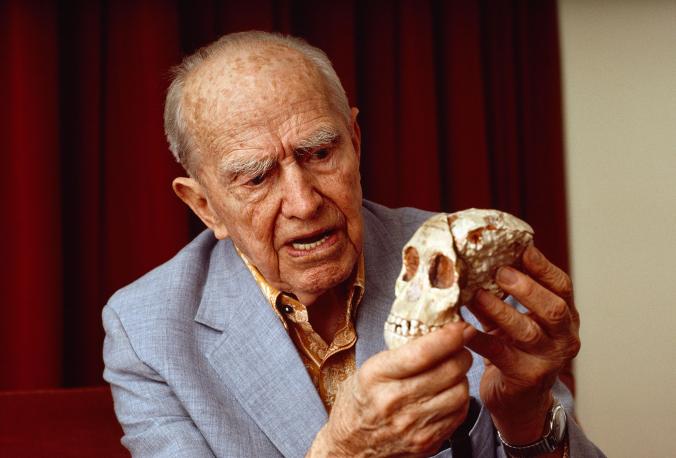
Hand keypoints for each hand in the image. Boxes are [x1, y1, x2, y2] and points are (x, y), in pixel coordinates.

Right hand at [307, 323, 471, 456]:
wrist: (349, 448)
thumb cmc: (358, 403)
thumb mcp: (368, 369)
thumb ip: (400, 353)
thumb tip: (437, 331)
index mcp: (375, 376)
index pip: (422, 353)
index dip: (448, 337)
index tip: (460, 327)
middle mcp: (393, 401)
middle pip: (448, 371)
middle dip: (461, 353)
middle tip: (459, 347)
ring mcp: (412, 426)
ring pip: (459, 393)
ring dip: (462, 377)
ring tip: (453, 371)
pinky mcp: (426, 442)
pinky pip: (458, 414)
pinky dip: (459, 399)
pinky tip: (449, 393)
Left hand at [463, 245, 580, 444]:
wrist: (518, 400)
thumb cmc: (514, 350)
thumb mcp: (513, 319)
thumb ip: (501, 295)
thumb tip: (475, 261)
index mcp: (565, 317)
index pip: (562, 287)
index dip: (543, 267)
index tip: (523, 249)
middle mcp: (563, 338)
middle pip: (553, 308)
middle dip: (526, 288)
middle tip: (500, 272)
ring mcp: (548, 360)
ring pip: (528, 331)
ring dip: (501, 310)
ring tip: (478, 295)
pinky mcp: (526, 378)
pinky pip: (500, 354)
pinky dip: (480, 338)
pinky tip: (464, 328)